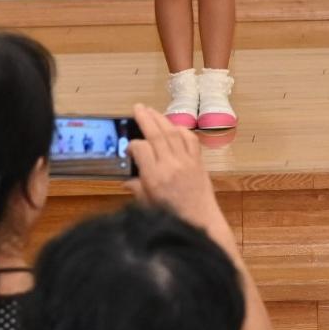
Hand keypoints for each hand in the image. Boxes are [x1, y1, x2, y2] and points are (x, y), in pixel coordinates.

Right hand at [125, 104, 224, 233]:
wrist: (200, 222)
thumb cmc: (170, 218)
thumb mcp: (146, 206)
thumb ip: (137, 189)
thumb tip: (128, 180)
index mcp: (155, 178)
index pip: (142, 149)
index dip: (133, 144)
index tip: (128, 146)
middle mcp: (172, 165)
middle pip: (158, 136)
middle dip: (147, 119)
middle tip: (138, 107)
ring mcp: (187, 162)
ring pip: (174, 134)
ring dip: (162, 120)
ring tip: (151, 110)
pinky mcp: (198, 162)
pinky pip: (190, 140)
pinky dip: (181, 130)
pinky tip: (174, 126)